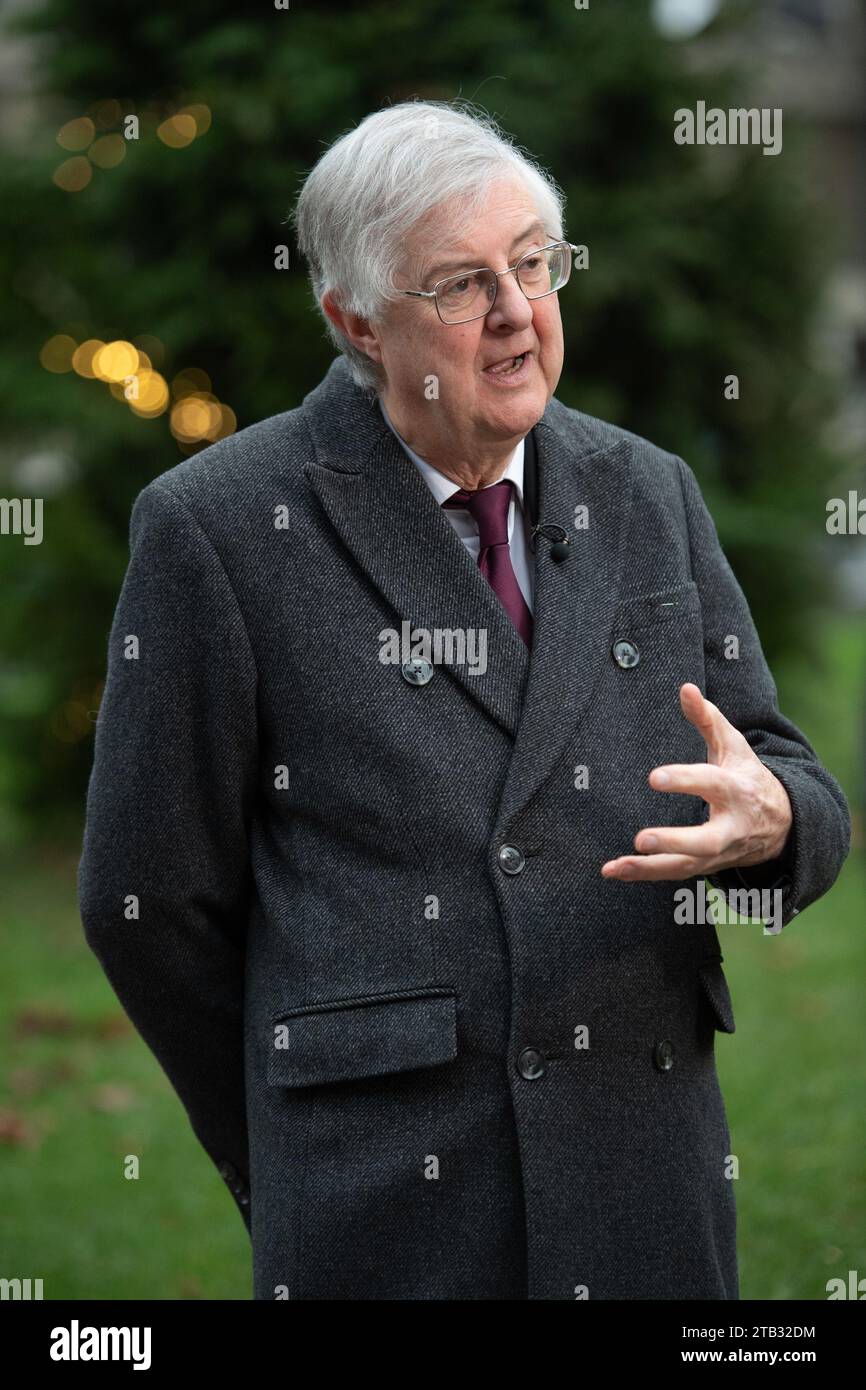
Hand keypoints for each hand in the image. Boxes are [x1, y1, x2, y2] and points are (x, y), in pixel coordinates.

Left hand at [601, 682, 792, 881]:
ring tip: (618, 865)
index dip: (685, 780)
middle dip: (675, 841)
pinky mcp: (705, 865)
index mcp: (737, 790)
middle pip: (706, 840)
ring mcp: (719, 851)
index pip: (711, 784)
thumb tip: (685, 688)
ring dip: (651, 867)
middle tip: (641, 839)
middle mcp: (731, 826)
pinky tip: (613, 870)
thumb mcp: (733, 746)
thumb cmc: (747, 776)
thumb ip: (708, 718)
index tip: (654, 777)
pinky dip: (643, 874)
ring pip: (687, 866)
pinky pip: (674, 873)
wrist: (781, 825)